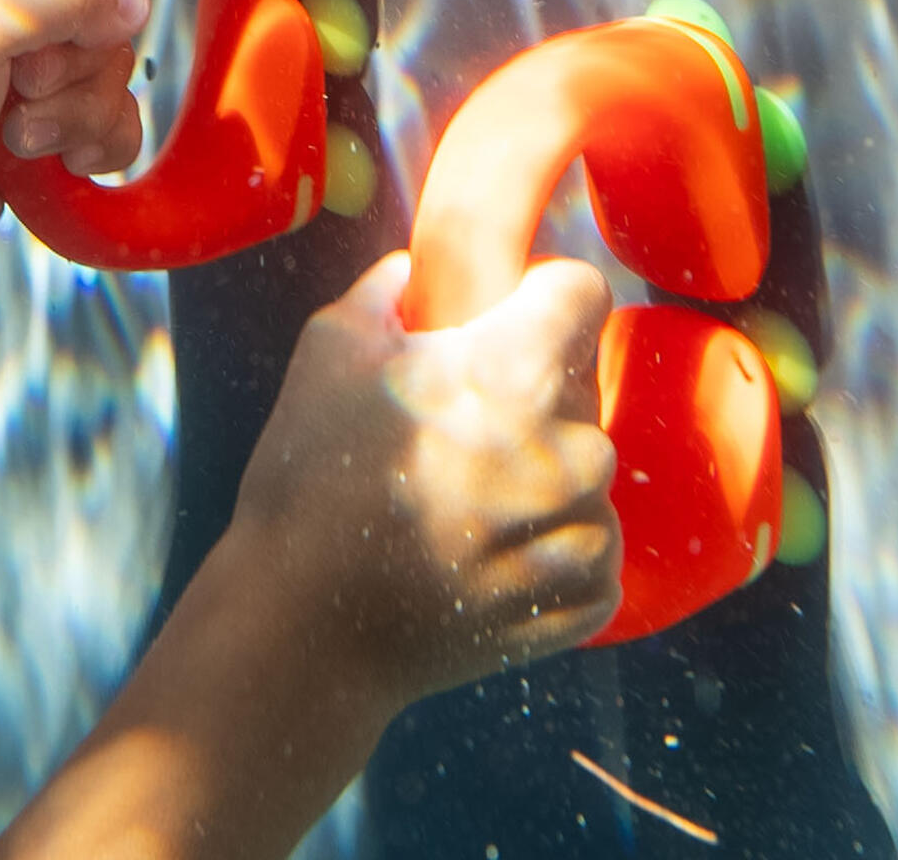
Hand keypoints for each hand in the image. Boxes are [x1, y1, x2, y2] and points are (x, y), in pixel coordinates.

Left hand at [0, 0, 148, 259]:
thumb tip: (129, 3)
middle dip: (74, 49)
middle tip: (18, 78)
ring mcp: (33, 29)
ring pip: (117, 48)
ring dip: (76, 104)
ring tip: (14, 129)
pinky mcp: (53, 91)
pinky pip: (121, 103)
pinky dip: (94, 136)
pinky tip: (48, 154)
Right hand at [215, 251, 620, 709]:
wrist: (305, 627)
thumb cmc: (310, 478)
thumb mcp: (330, 350)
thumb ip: (388, 289)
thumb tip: (418, 270)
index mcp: (516, 373)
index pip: (583, 291)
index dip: (539, 298)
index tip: (501, 322)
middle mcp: (570, 450)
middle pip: (582, 390)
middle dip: (531, 397)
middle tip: (457, 431)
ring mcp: (582, 533)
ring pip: (587, 475)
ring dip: (544, 477)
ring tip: (465, 503)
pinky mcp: (583, 599)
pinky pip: (593, 550)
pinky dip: (552, 550)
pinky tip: (485, 556)